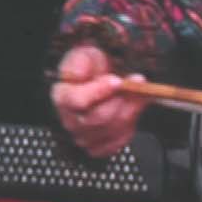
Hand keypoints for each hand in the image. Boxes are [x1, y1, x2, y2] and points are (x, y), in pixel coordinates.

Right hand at [50, 44, 146, 159]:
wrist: (96, 82)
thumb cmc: (90, 69)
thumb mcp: (84, 55)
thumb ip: (80, 62)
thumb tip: (79, 75)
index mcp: (63, 97)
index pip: (78, 100)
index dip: (100, 91)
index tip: (117, 80)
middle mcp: (71, 121)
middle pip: (100, 117)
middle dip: (123, 99)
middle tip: (137, 83)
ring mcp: (85, 137)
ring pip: (115, 129)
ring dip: (132, 110)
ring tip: (138, 93)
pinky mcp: (100, 147)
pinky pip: (121, 140)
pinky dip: (132, 124)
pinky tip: (131, 110)